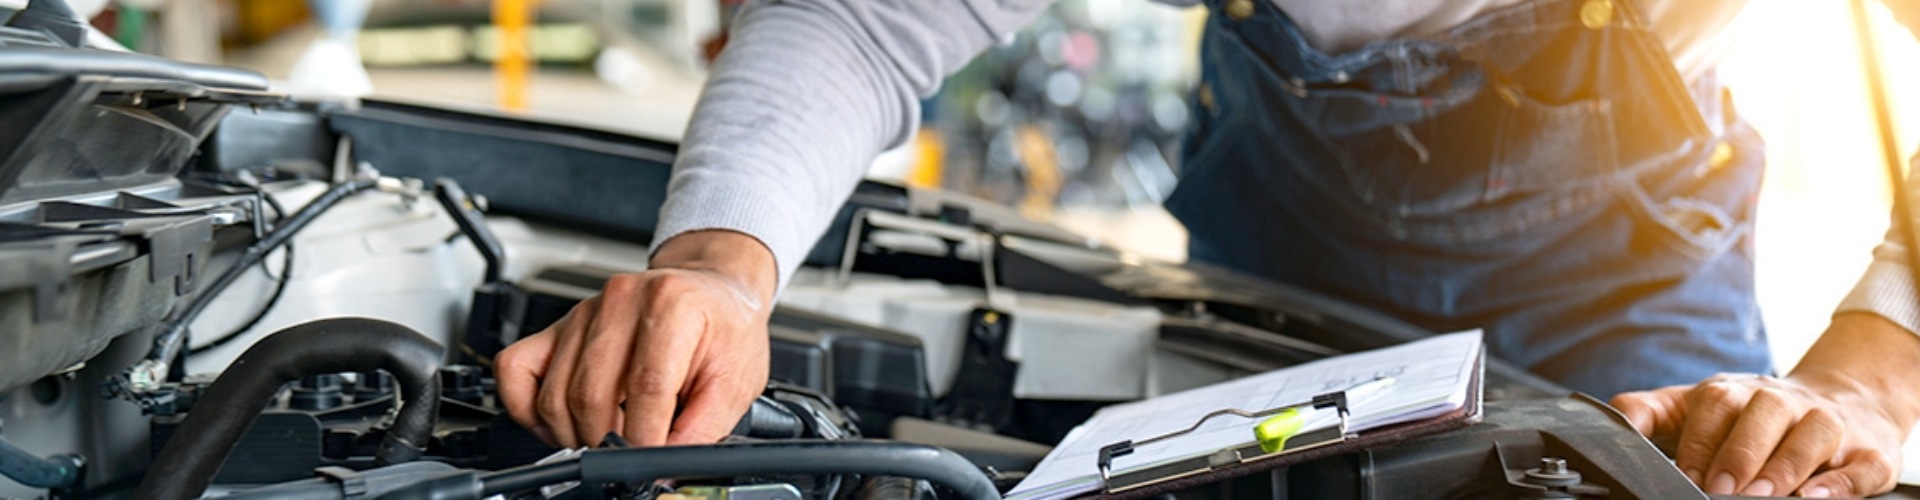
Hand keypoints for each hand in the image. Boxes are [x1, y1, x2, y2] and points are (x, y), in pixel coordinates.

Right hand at [495, 231, 776, 447]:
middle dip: (608, 442)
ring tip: (607, 438)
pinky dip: (529, 409)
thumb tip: (665, 468)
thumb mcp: (736, 380)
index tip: (650, 464)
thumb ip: (704, 428)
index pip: (645, 387)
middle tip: (630, 454)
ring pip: (554, 394)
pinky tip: (563, 422)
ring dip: (575, 434)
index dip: (644, 439)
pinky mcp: (556, 326)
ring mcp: (582, 312)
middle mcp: (620, 301)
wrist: (711, 292)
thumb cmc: (725, 329)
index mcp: (672, 305)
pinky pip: (515, 371)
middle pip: (590, 395)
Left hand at [1611, 314, 1919, 496]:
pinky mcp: (1870, 452)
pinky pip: (1862, 465)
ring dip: (1787, 464)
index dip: (1700, 440)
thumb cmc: (1752, 413)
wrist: (1839, 399)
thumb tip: (1614, 420)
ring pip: (1814, 433)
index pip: (1715, 404)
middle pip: (1764, 412)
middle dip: (1741, 451)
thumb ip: (1651, 411)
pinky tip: (1816, 497)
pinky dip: (1842, 483)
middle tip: (1722, 487)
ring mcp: (1828, 423)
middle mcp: (1783, 402)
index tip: (1686, 474)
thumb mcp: (1695, 406)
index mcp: (1737, 391)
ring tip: (1764, 494)